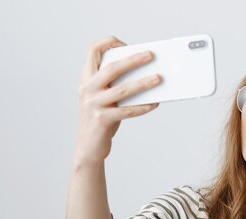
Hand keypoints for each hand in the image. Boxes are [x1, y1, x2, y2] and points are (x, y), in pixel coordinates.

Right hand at [75, 35, 161, 163]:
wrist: (88, 148)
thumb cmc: (101, 120)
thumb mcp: (103, 98)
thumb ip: (115, 85)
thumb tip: (145, 76)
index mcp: (86, 80)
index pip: (92, 51)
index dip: (108, 43)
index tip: (125, 44)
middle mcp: (87, 89)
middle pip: (112, 68)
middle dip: (133, 60)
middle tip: (151, 55)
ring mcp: (93, 105)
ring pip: (123, 90)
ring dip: (144, 83)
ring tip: (159, 79)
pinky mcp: (102, 120)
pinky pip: (127, 111)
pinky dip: (143, 107)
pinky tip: (155, 103)